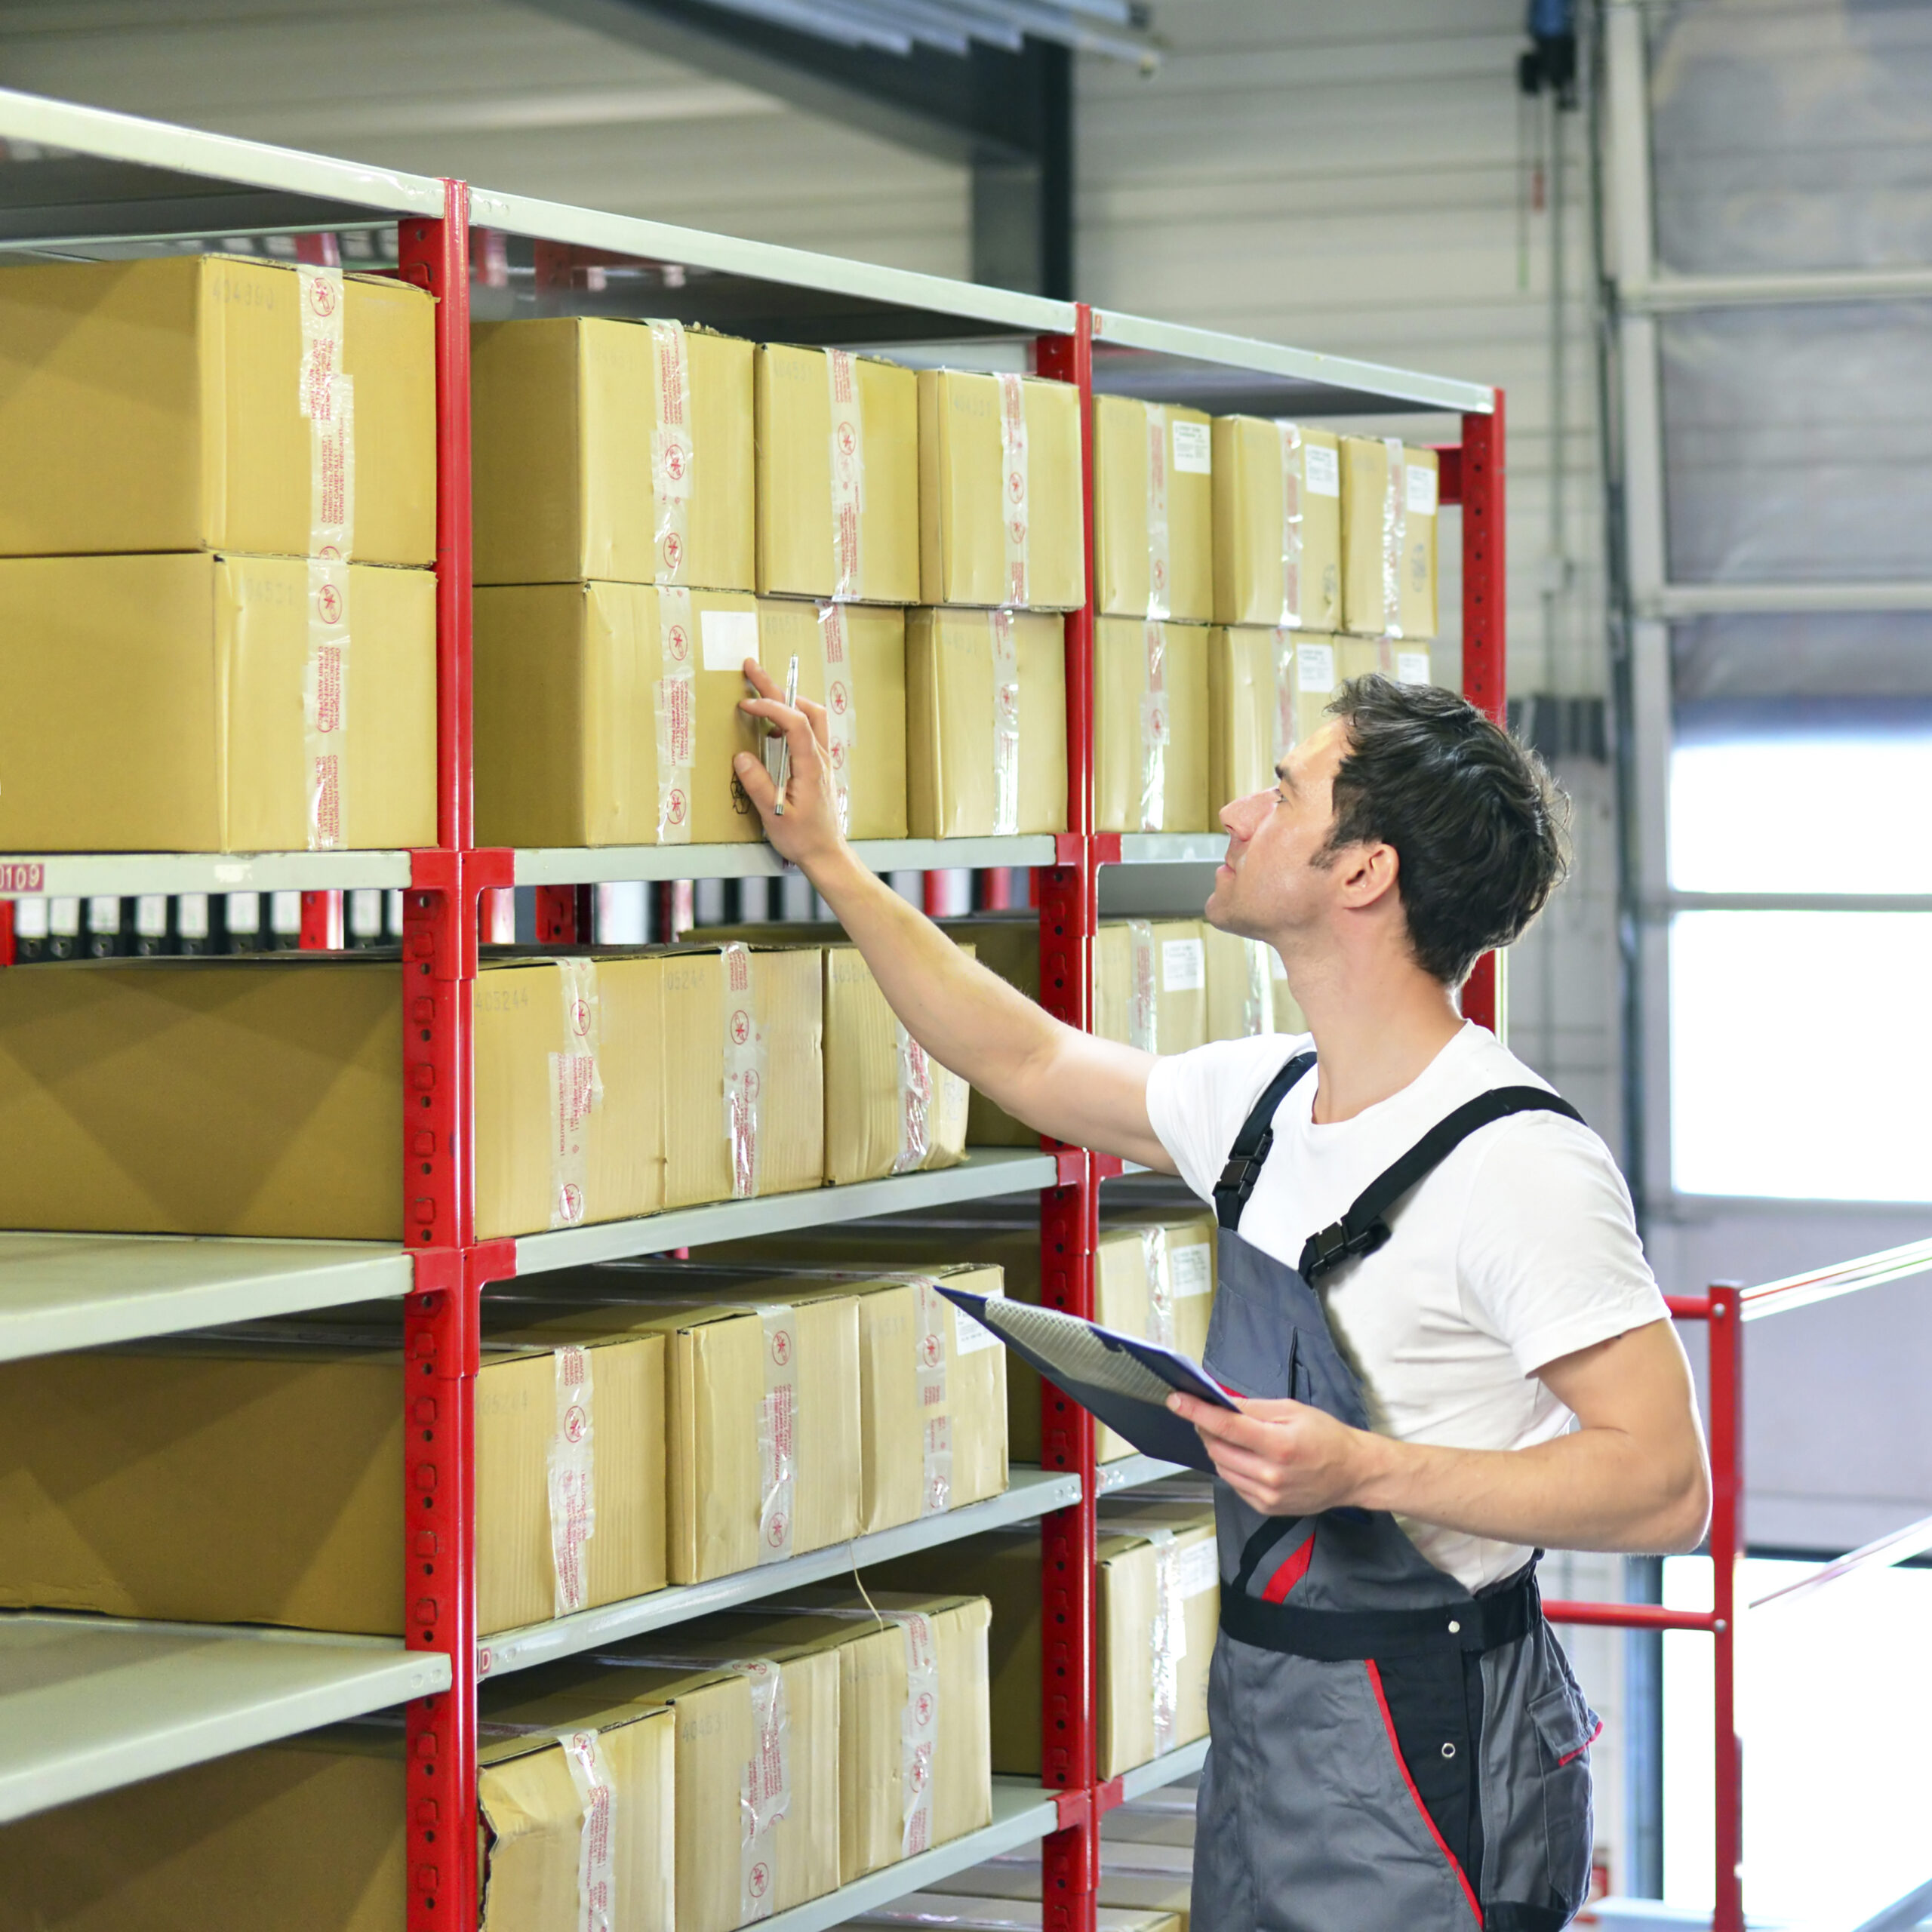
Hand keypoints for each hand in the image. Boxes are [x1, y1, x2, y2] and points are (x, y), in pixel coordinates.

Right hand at [735, 658, 844, 876]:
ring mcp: (823, 760)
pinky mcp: (819, 766)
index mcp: (811, 766)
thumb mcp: (775, 816)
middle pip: (805, 709)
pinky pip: (811, 730)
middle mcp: (821, 757)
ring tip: (762, 692)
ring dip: (788, 699)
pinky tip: (773, 728)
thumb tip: (740, 757)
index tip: (746, 704)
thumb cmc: (803, 839)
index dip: (771, 707)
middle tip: (752, 668)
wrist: (827, 854)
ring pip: (813, 716)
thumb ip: (758, 785)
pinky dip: (792, 718)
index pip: (794, 722)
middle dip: (777, 687)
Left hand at [1167, 1390, 1375, 1517]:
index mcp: (1279, 1445)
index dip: (1197, 1412)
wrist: (1352, 1473)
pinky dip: (1231, 1466)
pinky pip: (1234, 1483)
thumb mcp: (1293, 1410)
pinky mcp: (1266, 1508)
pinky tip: (1244, 1456)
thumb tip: (1221, 1402)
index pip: (1226, 1427)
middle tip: (1207, 1415)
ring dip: (1216, 1448)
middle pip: (1218, 1449)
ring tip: (1228, 1435)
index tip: (1176, 1400)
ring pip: (1221, 1467)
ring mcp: (1267, 1496)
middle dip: (1206, 1429)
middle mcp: (1271, 1475)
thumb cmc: (1326, 1436)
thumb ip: (1254, 1408)